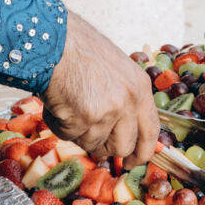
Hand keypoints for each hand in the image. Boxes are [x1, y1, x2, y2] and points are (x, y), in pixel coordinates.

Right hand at [42, 11, 158, 164]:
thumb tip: (123, 133)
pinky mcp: (85, 118)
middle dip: (104, 147)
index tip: (132, 162)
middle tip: (89, 137)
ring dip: (78, 132)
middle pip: (122, 146)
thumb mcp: (116, 71)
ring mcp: (108, 111)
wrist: (53, 41)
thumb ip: (124, 99)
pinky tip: (57, 102)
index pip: (151, 132)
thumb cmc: (79, 51)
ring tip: (69, 105)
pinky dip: (59, 124)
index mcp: (140, 88)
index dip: (142, 153)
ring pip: (93, 144)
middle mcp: (129, 101)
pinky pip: (69, 136)